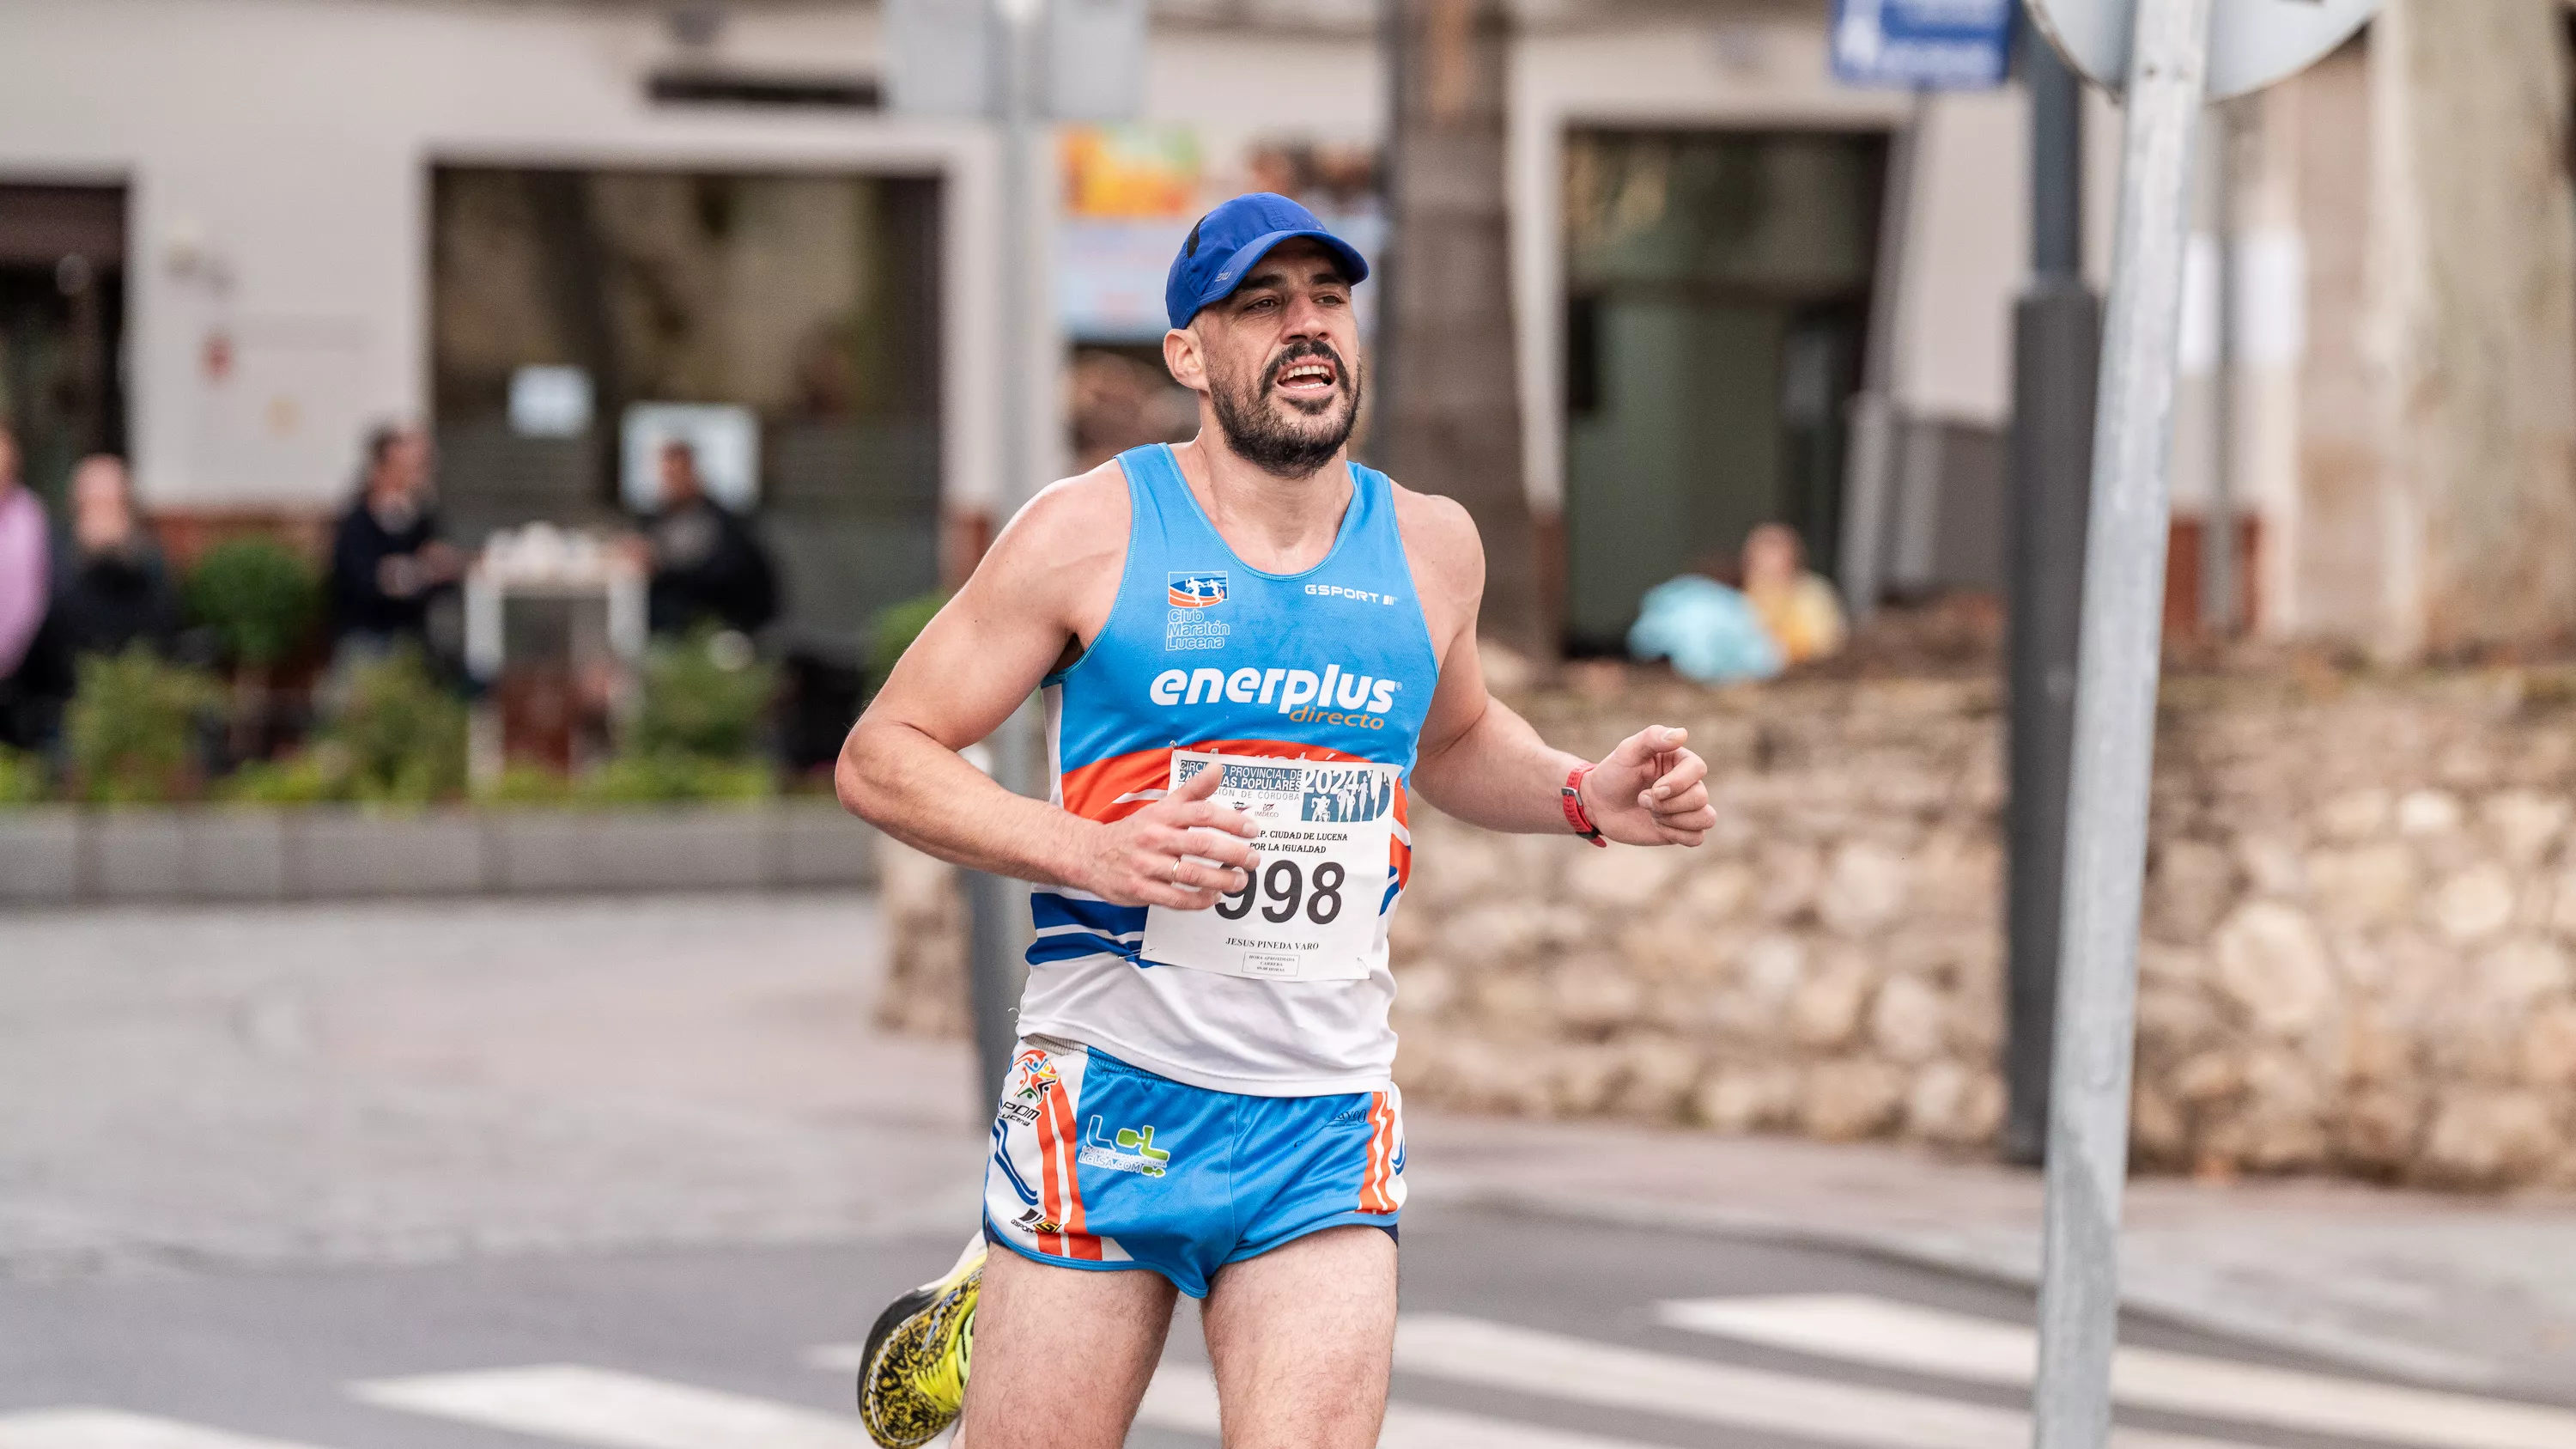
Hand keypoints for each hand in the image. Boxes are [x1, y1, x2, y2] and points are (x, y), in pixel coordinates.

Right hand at [1077, 758, 1261, 907]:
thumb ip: (1193, 790)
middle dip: (1233, 853)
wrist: (1089, 854)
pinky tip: (1213, 897)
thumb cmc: (1134, 830)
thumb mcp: (1161, 806)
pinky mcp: (1140, 889)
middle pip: (1201, 844)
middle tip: (1254, 860)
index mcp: (1162, 815)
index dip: (1230, 820)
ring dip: (1221, 880)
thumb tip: (1219, 768)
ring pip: (1190, 874)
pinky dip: (1198, 900)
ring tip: (1240, 882)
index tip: (1252, 830)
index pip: (1201, 813)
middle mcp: (1155, 837)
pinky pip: (1175, 898)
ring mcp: (1146, 864)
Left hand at [1580, 726, 1713, 846]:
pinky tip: (1657, 826)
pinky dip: (1676, 834)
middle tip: (1642, 800)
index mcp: (1679, 761)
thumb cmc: (1614, 774)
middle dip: (1667, 805)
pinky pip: (1697, 837)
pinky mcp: (1681, 829)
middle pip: (1700, 797)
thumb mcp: (1627, 751)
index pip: (1698, 769)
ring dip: (1674, 820)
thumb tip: (1682, 734)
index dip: (1678, 783)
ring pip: (1706, 818)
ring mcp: (1686, 807)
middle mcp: (1689, 783)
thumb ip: (1652, 737)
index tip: (1654, 789)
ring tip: (1652, 814)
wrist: (1598, 804)